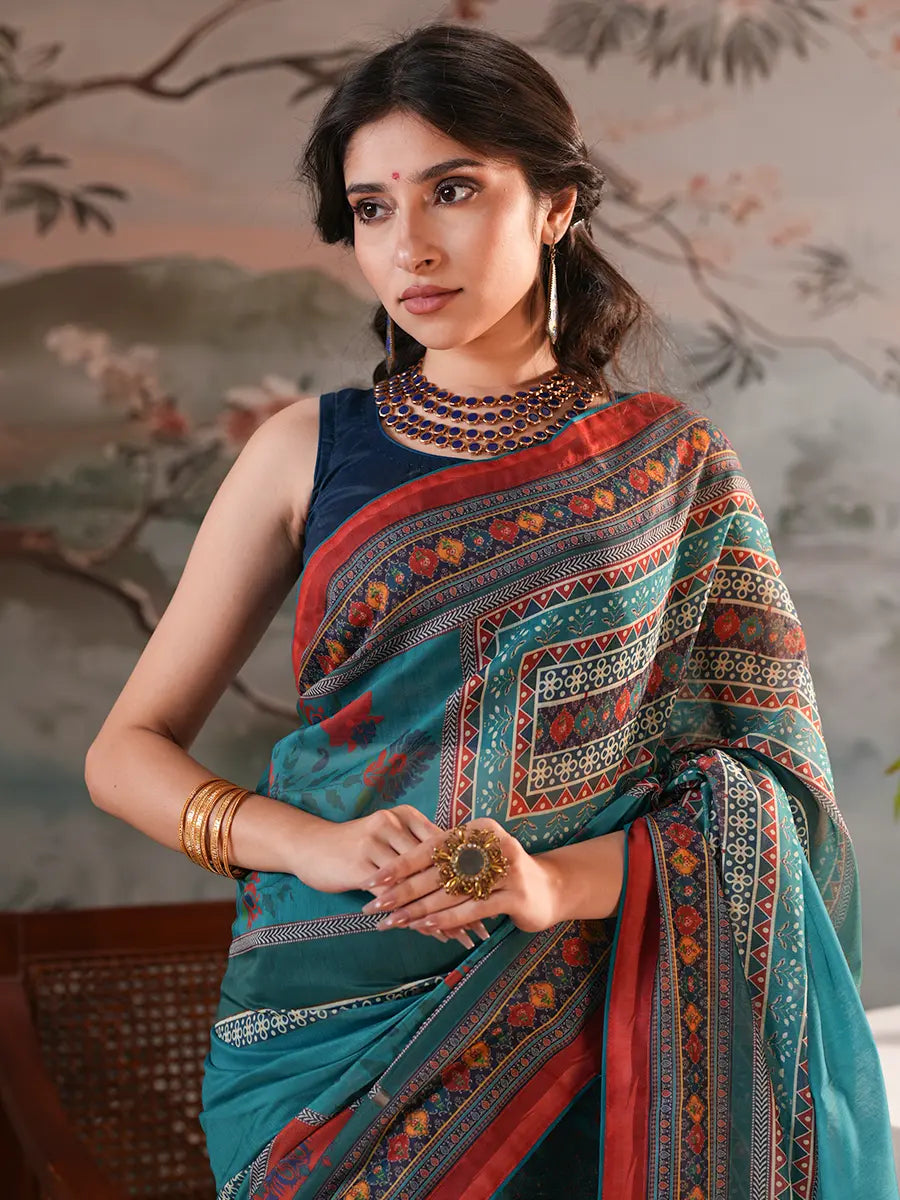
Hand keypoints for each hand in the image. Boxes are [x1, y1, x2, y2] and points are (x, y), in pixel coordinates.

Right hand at [287, 807, 496, 949]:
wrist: (309, 846)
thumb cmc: (354, 845)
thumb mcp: (388, 838)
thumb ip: (416, 850)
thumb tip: (454, 870)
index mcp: (405, 816)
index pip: (446, 845)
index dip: (471, 871)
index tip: (494, 895)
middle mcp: (394, 825)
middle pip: (438, 865)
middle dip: (465, 894)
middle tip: (488, 920)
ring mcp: (377, 845)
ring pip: (421, 884)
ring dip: (445, 912)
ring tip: (467, 934)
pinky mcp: (362, 867)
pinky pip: (397, 898)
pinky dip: (417, 918)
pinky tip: (433, 935)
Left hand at [361, 817, 560, 936]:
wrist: (549, 889)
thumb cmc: (500, 874)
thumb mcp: (475, 859)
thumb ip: (445, 861)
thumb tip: (394, 876)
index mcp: (478, 830)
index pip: (432, 846)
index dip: (402, 864)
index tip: (374, 879)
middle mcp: (492, 845)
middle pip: (438, 870)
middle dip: (403, 890)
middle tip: (375, 904)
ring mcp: (506, 869)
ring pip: (452, 891)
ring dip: (419, 908)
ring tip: (394, 920)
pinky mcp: (515, 894)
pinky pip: (473, 907)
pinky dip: (447, 918)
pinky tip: (426, 926)